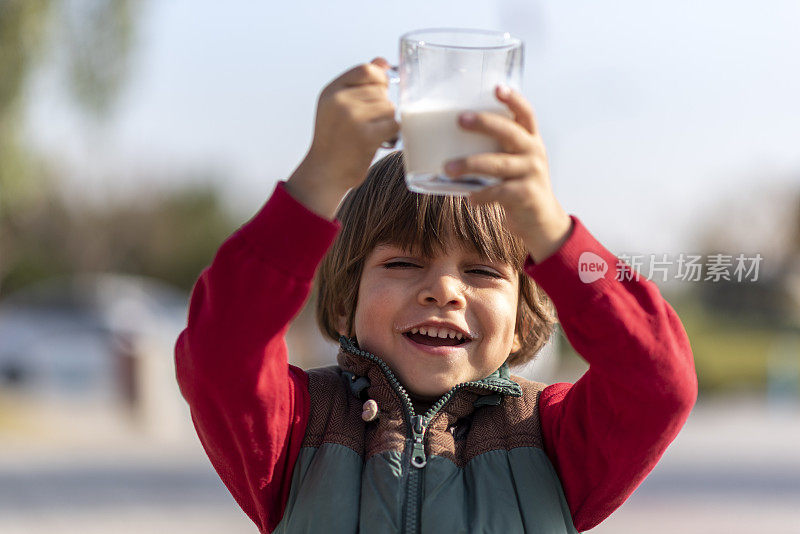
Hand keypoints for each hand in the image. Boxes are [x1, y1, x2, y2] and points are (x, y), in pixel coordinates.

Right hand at [286, 58, 398, 218]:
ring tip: (372, 133)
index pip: (366, 70)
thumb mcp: (337, 106)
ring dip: (386, 121)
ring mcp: (352, 118)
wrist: (324, 173)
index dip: (379, 79)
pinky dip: (391, 134)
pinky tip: (379, 141)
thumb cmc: (335, 140)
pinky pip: (393, 125)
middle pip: (381, 91)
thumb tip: (382, 62)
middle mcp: (340, 101)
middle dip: (381, 106)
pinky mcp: (366, 136)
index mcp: (332, 91)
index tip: (379, 92)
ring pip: (389, 108)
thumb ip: (359, 83)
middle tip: (369, 123)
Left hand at [443, 86, 572, 262]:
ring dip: (470, 164)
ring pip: (498, 164)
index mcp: (530, 139)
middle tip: (460, 120)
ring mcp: (532, 173)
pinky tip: (469, 198)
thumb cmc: (518, 185)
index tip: (497, 88)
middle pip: (510, 132)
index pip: (526, 113)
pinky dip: (481, 195)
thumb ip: (495, 149)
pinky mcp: (526, 195)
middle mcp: (534, 152)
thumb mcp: (514, 162)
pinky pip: (499, 192)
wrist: (540, 220)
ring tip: (448, 167)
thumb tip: (449, 138)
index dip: (513, 99)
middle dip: (484, 123)